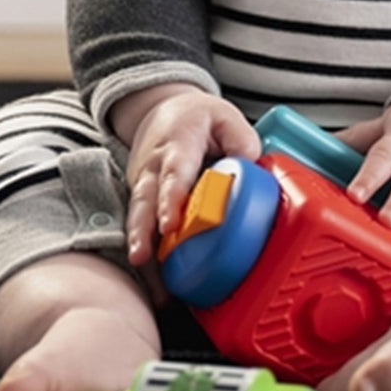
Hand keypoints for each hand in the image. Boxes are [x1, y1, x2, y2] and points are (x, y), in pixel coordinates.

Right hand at [116, 86, 258, 267]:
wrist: (159, 110)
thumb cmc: (195, 118)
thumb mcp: (224, 117)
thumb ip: (241, 141)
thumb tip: (251, 170)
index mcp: (177, 144)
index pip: (174, 173)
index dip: (171, 199)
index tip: (169, 224)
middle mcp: (154, 166)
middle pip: (146, 199)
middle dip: (143, 229)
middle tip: (142, 255)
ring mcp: (143, 182)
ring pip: (138, 215)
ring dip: (141, 244)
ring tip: (146, 274)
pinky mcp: (142, 197)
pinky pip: (141, 223)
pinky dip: (146, 250)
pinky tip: (153, 281)